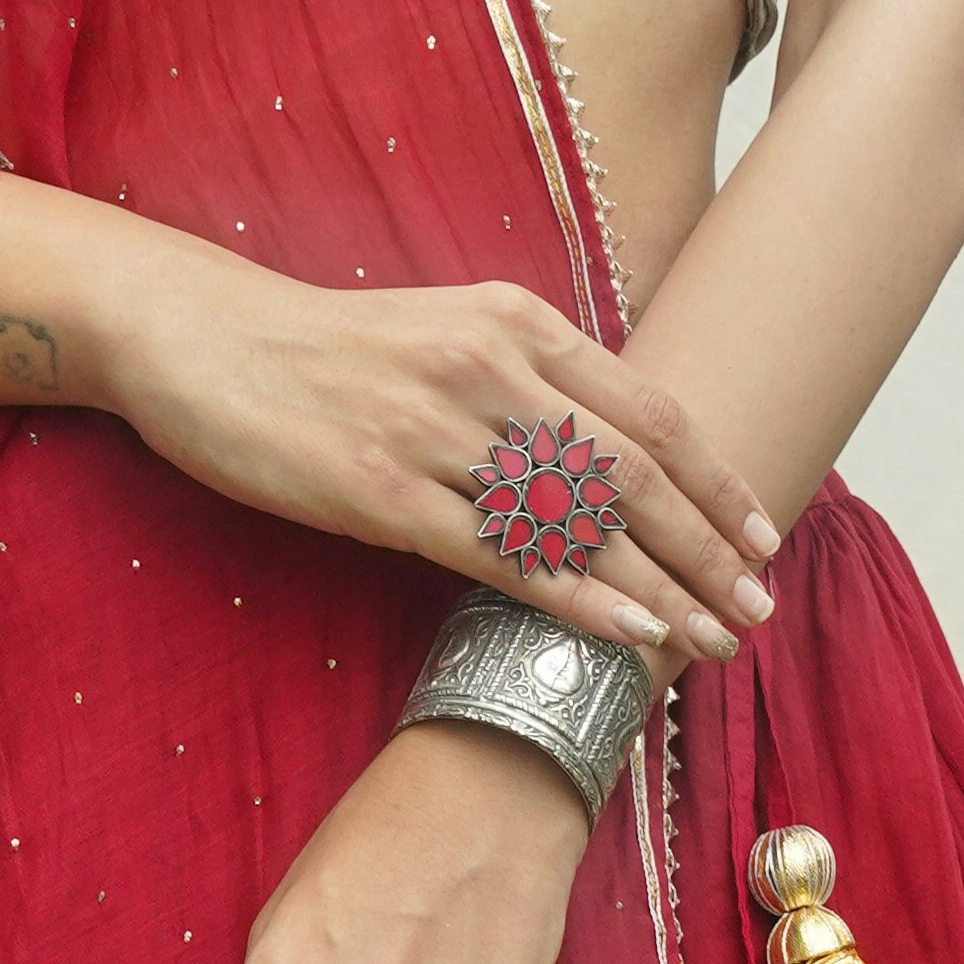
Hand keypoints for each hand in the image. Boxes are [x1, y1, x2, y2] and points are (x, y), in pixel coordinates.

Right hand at [88, 252, 773, 665]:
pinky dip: (576, 599)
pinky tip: (626, 636)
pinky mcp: (380, 490)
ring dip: (659, 589)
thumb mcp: (446, 332)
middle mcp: (490, 367)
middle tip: (756, 609)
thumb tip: (610, 453)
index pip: (649, 412)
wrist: (202, 337)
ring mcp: (435, 429)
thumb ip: (529, 378)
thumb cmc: (329, 349)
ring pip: (577, 521)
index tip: (761, 537)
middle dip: (707, 549)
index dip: (715, 482)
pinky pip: (502, 555)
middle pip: (632, 472)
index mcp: (517, 322)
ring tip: (710, 641)